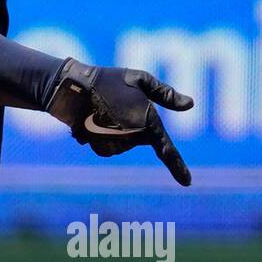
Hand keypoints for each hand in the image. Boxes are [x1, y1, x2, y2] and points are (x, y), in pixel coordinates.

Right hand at [44, 58, 194, 184]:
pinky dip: (105, 137)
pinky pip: (109, 147)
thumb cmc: (108, 80)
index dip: (177, 167)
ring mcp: (115, 145)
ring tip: (105, 111)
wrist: (73, 89)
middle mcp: (132, 139)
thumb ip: (165, 94)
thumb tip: (189, 104)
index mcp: (148, 123)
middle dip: (134, 123)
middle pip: (141, 138)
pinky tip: (95, 121)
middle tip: (119, 104)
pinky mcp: (99, 147)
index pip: (167, 150)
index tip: (187, 182)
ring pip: (125, 144)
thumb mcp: (140, 79)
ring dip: (118, 131)